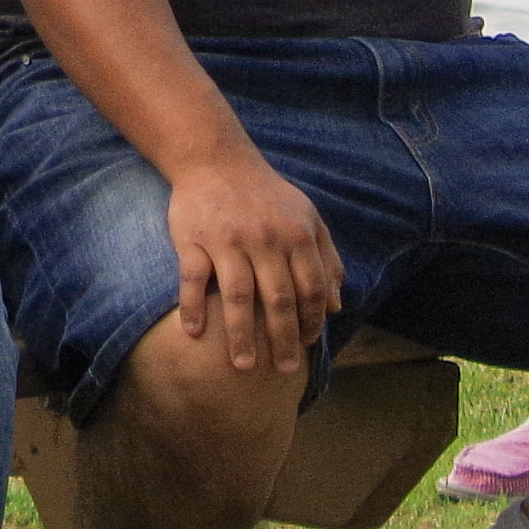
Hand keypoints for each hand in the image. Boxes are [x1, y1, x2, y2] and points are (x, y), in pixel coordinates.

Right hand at [164, 148, 340, 376]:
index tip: (306, 344)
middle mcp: (264, 238)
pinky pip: (193, 279)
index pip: (310, 289)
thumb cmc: (266, 195)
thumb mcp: (306, 218)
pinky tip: (195, 334)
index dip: (311, 321)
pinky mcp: (193, 238)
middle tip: (284, 370)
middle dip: (283, 340)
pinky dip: (193, 307)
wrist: (215, 158)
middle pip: (278, 300)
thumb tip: (335, 307)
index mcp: (296, 234)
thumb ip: (326, 259)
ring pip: (238, 297)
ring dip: (241, 336)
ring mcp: (227, 239)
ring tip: (243, 366)